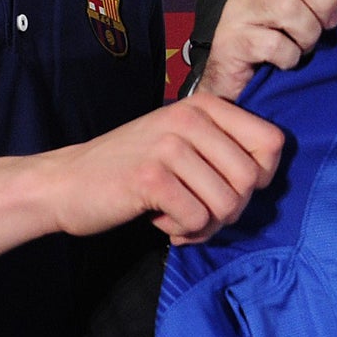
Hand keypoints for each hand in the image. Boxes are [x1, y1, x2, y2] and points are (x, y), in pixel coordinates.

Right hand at [46, 94, 284, 245]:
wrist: (64, 182)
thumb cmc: (130, 168)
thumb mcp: (182, 141)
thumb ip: (223, 148)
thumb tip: (266, 176)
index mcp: (205, 106)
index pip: (272, 142)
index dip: (260, 177)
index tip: (228, 187)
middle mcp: (190, 118)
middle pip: (251, 180)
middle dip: (231, 210)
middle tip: (200, 213)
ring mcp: (169, 146)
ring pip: (227, 204)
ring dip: (207, 225)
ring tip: (179, 219)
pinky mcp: (151, 177)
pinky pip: (198, 219)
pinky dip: (184, 231)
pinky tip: (161, 221)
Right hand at [195, 0, 336, 99]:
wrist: (235, 75)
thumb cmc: (276, 39)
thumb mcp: (306, 10)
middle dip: (325, 3)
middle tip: (326, 27)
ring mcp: (239, 7)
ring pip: (289, 8)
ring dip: (308, 35)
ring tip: (303, 45)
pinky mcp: (231, 38)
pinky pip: (274, 44)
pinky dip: (290, 57)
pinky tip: (285, 60)